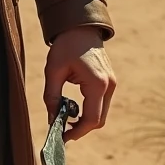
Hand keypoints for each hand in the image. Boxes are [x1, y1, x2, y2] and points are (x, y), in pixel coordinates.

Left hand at [44, 27, 115, 142]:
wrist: (80, 27)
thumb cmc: (66, 46)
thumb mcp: (53, 70)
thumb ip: (52, 96)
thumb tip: (52, 120)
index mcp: (97, 84)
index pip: (91, 119)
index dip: (77, 132)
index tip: (62, 137)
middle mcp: (109, 86)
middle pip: (99, 120)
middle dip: (81, 128)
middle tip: (62, 130)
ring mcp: (112, 84)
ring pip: (101, 113)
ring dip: (85, 119)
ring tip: (65, 116)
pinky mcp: (110, 82)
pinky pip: (101, 104)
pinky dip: (89, 110)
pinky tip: (73, 107)